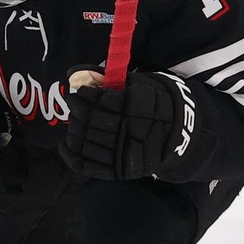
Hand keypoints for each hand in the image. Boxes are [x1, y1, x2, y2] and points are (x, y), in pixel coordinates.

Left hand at [59, 69, 196, 180]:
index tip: (79, 92)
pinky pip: (86, 165)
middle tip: (74, 103)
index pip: (98, 100)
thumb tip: (74, 72)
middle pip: (89, 120)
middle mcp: (128, 130)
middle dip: (77, 110)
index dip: (84, 95)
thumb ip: (107, 78)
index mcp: (134, 107)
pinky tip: (66, 145)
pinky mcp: (117, 170)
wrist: (177, 135)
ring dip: (74, 130)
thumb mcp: (137, 85)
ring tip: (75, 122)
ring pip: (85, 141)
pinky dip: (71, 155)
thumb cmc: (154, 105)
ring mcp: (121, 153)